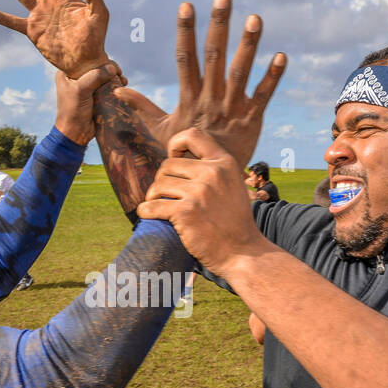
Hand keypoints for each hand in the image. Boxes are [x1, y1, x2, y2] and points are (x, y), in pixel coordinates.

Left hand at [54, 63, 120, 144]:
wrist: (76, 133)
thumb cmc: (73, 111)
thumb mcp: (81, 90)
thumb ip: (95, 77)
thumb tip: (112, 68)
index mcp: (67, 73)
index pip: (85, 59)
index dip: (99, 58)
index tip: (110, 64)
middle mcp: (76, 77)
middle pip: (97, 66)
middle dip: (109, 68)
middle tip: (119, 72)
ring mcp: (87, 86)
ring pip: (104, 75)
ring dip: (114, 76)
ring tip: (123, 80)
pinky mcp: (96, 95)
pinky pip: (107, 85)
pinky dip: (115, 84)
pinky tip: (123, 85)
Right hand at [109, 0, 285, 168]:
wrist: (208, 182)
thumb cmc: (184, 152)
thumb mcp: (160, 129)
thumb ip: (142, 106)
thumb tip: (117, 89)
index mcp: (189, 98)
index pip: (185, 59)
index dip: (185, 32)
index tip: (187, 6)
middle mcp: (210, 99)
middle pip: (214, 56)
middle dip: (219, 25)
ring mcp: (231, 108)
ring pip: (240, 72)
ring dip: (248, 45)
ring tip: (255, 18)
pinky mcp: (251, 119)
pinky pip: (263, 96)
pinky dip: (273, 77)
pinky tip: (282, 55)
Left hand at [136, 127, 267, 276]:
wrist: (242, 252)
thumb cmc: (234, 222)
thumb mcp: (233, 185)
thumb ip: (214, 170)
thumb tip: (181, 159)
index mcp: (224, 163)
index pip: (193, 135)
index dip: (176, 144)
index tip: (174, 159)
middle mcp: (212, 173)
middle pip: (168, 165)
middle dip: (162, 180)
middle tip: (165, 195)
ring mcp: (199, 192)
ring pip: (158, 185)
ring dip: (153, 196)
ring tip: (159, 206)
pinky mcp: (185, 213)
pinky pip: (152, 206)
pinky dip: (145, 211)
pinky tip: (147, 214)